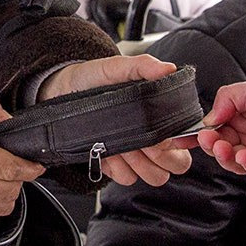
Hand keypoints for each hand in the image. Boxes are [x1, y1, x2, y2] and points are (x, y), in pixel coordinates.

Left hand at [40, 55, 193, 186]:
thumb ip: (141, 66)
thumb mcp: (115, 68)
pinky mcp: (115, 165)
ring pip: (154, 176)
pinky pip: (127, 178)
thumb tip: (168, 69)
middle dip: (162, 157)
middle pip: (176, 165)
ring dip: (140, 164)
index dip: (178, 144)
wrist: (59, 91)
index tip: (162, 137)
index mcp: (160, 116)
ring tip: (124, 145)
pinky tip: (109, 151)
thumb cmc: (91, 79)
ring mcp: (134, 154)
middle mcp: (152, 138)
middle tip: (144, 143)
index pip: (186, 141)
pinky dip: (119, 167)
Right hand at [197, 79, 245, 183]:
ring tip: (224, 147)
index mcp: (239, 118)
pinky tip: (244, 155)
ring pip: (233, 162)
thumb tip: (208, 119)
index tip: (181, 138)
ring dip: (225, 156)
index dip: (197, 134)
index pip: (213, 129)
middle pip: (219, 147)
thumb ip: (225, 100)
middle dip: (211, 144)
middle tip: (207, 139)